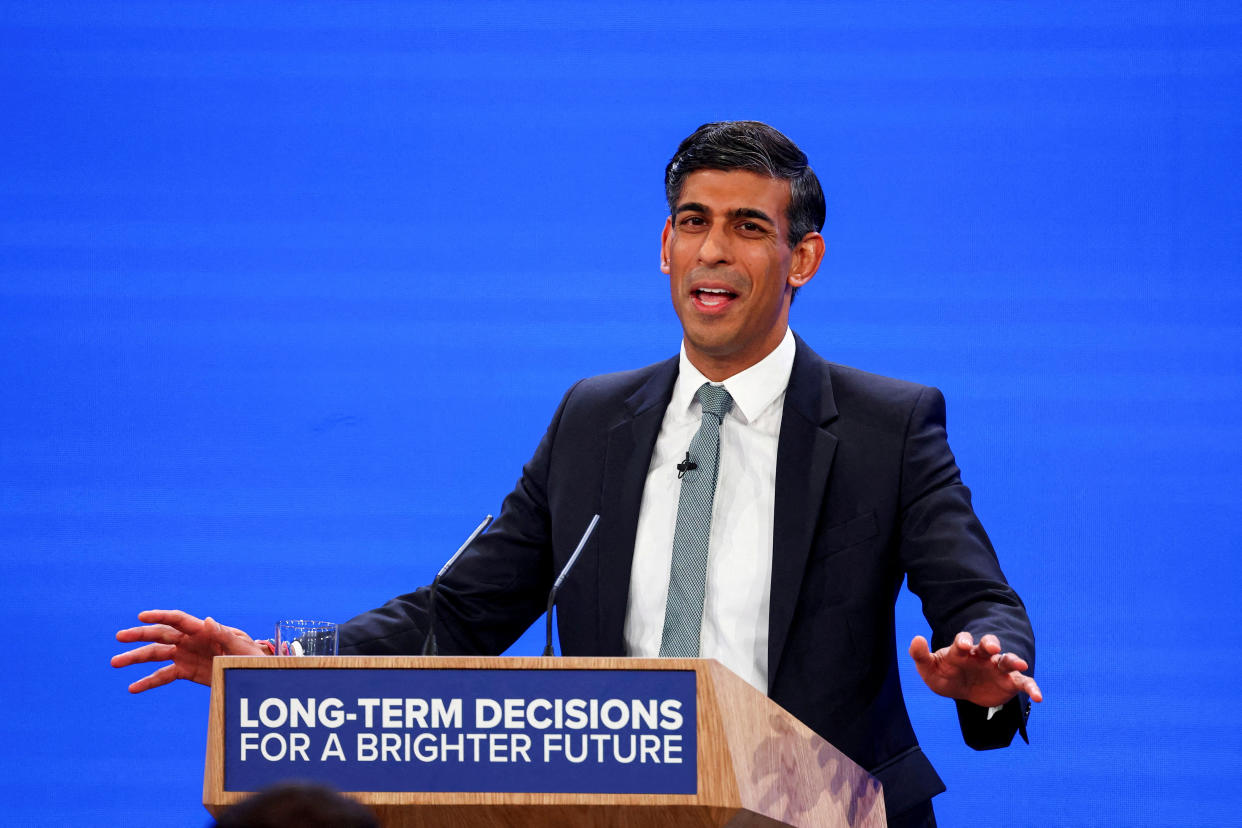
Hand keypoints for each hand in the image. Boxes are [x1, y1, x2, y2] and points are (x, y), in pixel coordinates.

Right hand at [111, 609, 264, 692]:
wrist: (251, 670)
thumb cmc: (250, 654)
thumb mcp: (240, 645)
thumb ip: (224, 634)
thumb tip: (206, 620)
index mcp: (203, 630)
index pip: (178, 620)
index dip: (160, 616)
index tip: (142, 616)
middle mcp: (190, 640)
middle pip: (161, 635)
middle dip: (140, 635)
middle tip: (119, 637)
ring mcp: (185, 655)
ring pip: (156, 654)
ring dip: (135, 658)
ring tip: (114, 662)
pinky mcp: (185, 671)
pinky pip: (163, 675)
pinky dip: (148, 682)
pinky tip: (132, 688)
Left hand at [909, 632, 1042, 707]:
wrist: (962, 691)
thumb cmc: (945, 675)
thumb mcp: (930, 669)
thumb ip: (920, 655)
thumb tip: (916, 638)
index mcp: (962, 650)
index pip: (963, 640)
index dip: (963, 641)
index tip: (963, 645)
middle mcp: (982, 655)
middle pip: (988, 644)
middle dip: (990, 643)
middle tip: (991, 647)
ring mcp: (997, 667)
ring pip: (1007, 659)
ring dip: (1013, 659)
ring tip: (1020, 664)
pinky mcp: (1010, 681)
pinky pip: (1023, 682)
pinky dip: (1032, 687)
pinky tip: (1038, 697)